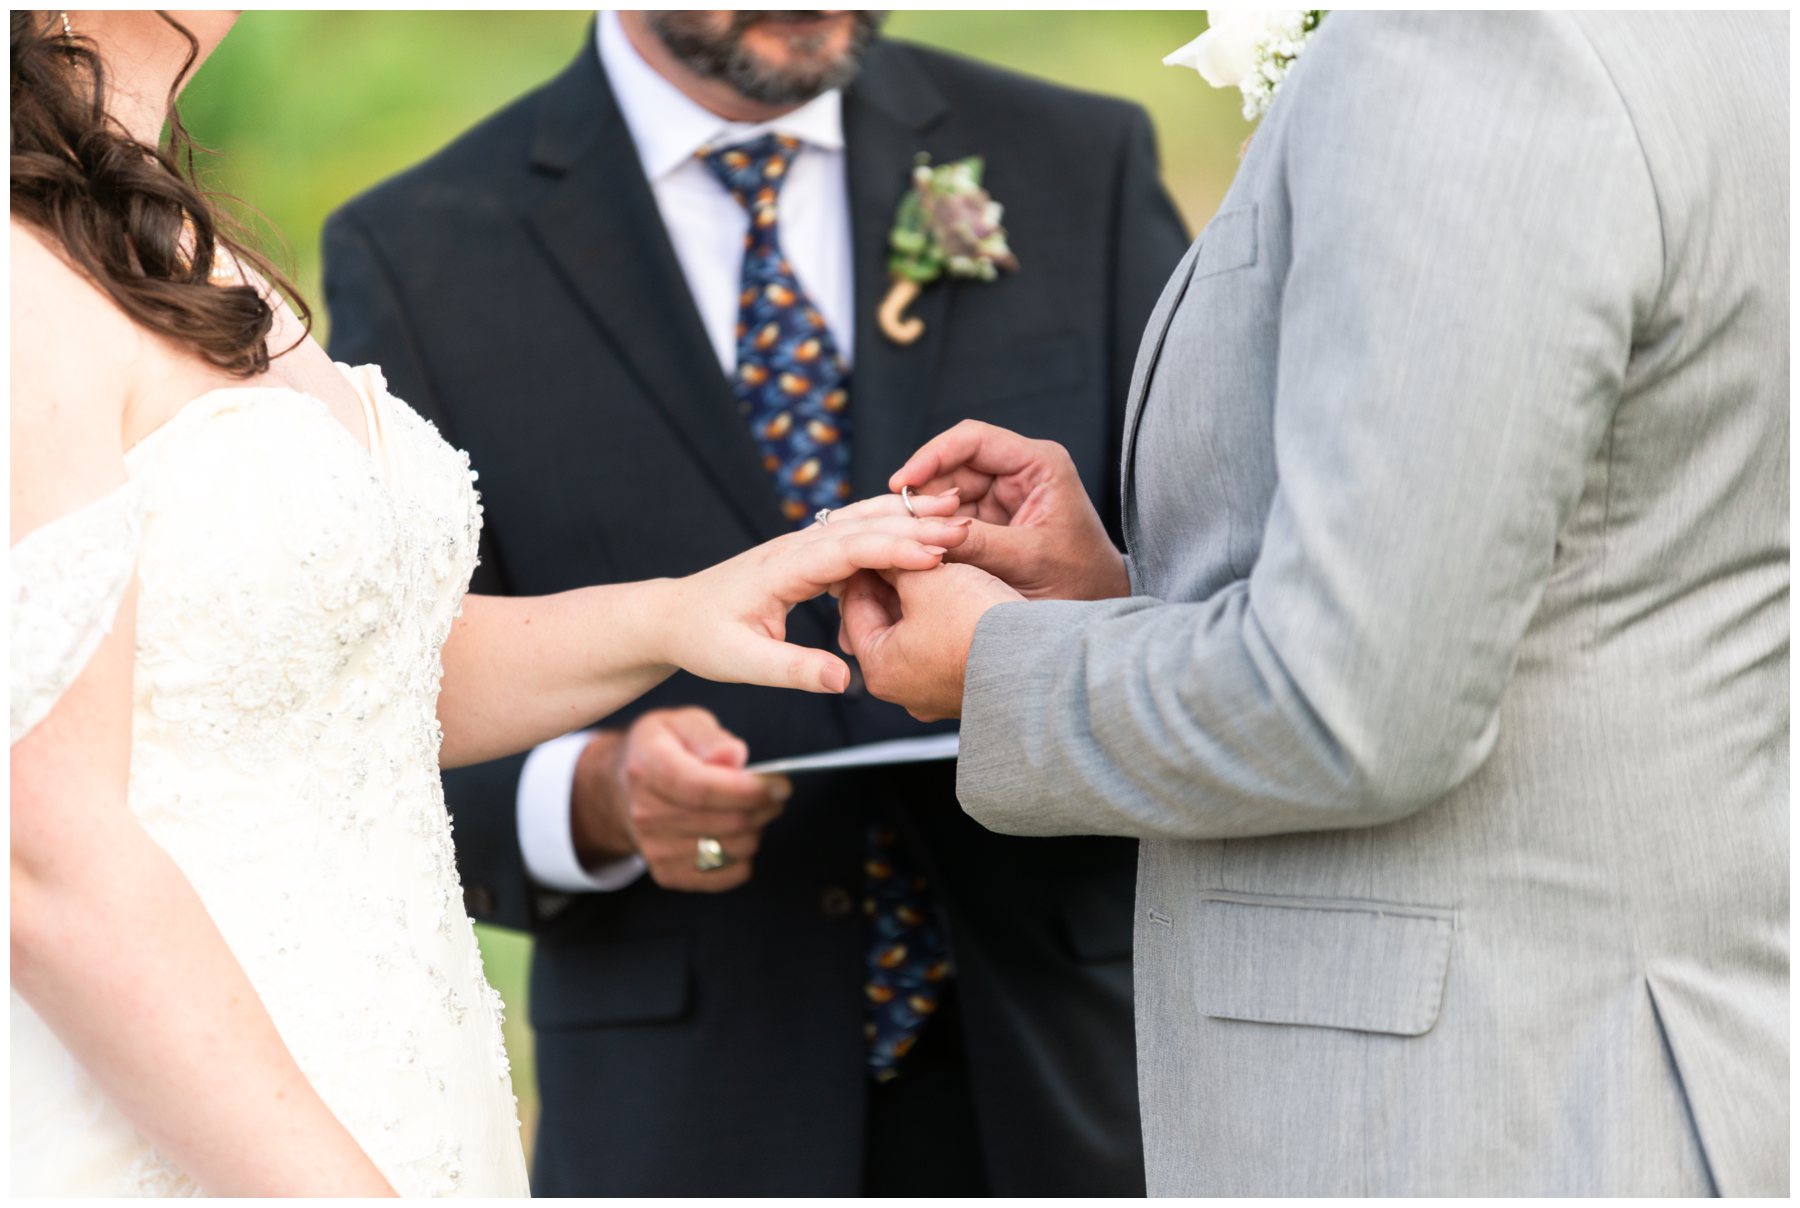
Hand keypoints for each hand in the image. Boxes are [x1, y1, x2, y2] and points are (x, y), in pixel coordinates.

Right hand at [569, 709, 790, 891]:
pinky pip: (728, 875)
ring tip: (751, 808)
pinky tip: (737, 833)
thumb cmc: (665, 750)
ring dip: (756, 829)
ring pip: (732, 849)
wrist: (625, 790)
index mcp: (647, 767)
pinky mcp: (668, 874)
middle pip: (724, 822)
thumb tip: (733, 758)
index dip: (746, 791)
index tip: (779, 785)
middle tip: (775, 793)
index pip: (700, 789)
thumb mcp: (684, 723)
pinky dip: (745, 856)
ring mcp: (654, 849)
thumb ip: (710, 737)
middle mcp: (645, 814)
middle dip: (763, 807)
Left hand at [657, 491, 970, 693]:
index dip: (894, 549)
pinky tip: (918, 522)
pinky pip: (855, 530)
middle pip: (863, 526)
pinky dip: (890, 523)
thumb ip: (794, 670)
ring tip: (953, 507)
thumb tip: (844, 680)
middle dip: (915, 523)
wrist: (673, 616)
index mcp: (782, 568)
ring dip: (908, 513)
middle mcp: (795, 546)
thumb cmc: (704, 638)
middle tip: (964, 524)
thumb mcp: (743, 664)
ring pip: (862, 519)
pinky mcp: (807, 552)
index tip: (936, 554)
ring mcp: (802, 544)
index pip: (847, 549)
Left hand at [838, 564, 1023, 720]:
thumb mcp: (926, 578)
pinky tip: (959, 589)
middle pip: (885, 622)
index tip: (876, 539)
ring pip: (916, 633)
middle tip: (905, 547)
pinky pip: (944, 647)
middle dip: (895, 583)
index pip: (853, 606)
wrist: (1040, 659)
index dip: (864, 566)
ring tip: (933, 562)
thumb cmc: (975, 621)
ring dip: (921, 598)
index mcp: (879, 669)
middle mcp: (903, 691)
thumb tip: (882, 554)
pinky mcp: (967, 688)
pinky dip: (945, 618)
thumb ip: (895, 563)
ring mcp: (936, 694)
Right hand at [891, 420, 1128, 600]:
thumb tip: (922, 535)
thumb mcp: (1027, 560)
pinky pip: (951, 520)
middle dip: (923, 494)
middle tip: (895, 523)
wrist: (1098, 610)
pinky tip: (913, 552)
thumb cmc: (1079, 581)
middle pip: (953, 467)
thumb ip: (978, 544)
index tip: (901, 483)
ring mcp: (1002, 498)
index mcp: (1038, 465)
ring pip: (946, 495)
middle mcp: (1018, 473)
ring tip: (900, 541)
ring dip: (924, 517)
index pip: (973, 440)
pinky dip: (932, 534)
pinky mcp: (990, 524)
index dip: (931, 456)